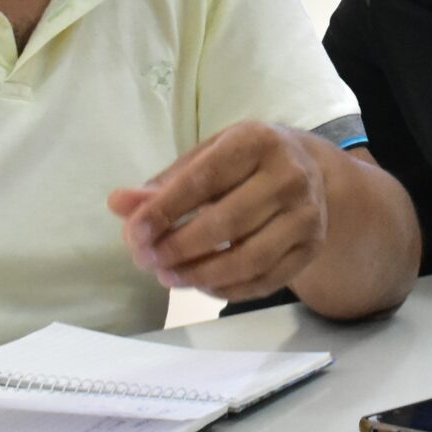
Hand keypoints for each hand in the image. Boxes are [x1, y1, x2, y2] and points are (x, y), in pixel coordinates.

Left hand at [110, 121, 330, 300]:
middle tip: (146, 260)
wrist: (311, 172)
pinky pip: (266, 280)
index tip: (134, 233)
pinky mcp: (311, 248)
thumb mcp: (207, 158)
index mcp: (257, 142)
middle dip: (180, 246)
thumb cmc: (245, 163)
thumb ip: (165, 184)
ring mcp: (306, 215)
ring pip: (249, 258)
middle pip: (228, 222)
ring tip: (167, 276)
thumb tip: (120, 204)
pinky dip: (228, 289)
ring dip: (201, 273)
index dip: (166, 209)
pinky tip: (201, 285)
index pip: (205, 179)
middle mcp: (290, 176)